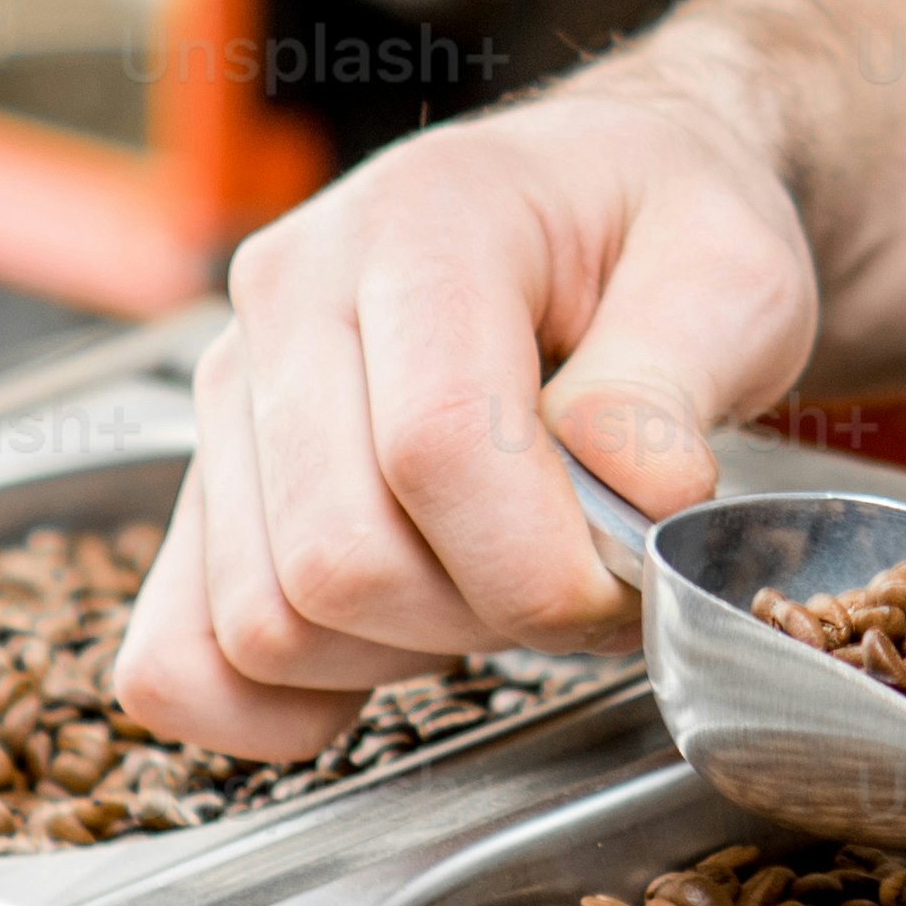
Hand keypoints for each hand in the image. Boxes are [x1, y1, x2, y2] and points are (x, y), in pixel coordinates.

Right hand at [116, 61, 822, 757]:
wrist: (600, 203)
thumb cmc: (658, 234)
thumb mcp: (731, 270)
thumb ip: (681, 374)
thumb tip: (638, 488)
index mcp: (423, 223)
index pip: (435, 447)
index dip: (539, 564)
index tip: (625, 581)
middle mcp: (292, 294)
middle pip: (338, 556)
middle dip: (482, 616)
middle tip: (575, 584)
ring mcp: (230, 391)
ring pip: (265, 620)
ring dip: (401, 654)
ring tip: (497, 580)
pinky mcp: (206, 481)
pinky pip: (174, 657)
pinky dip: (272, 702)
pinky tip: (385, 655)